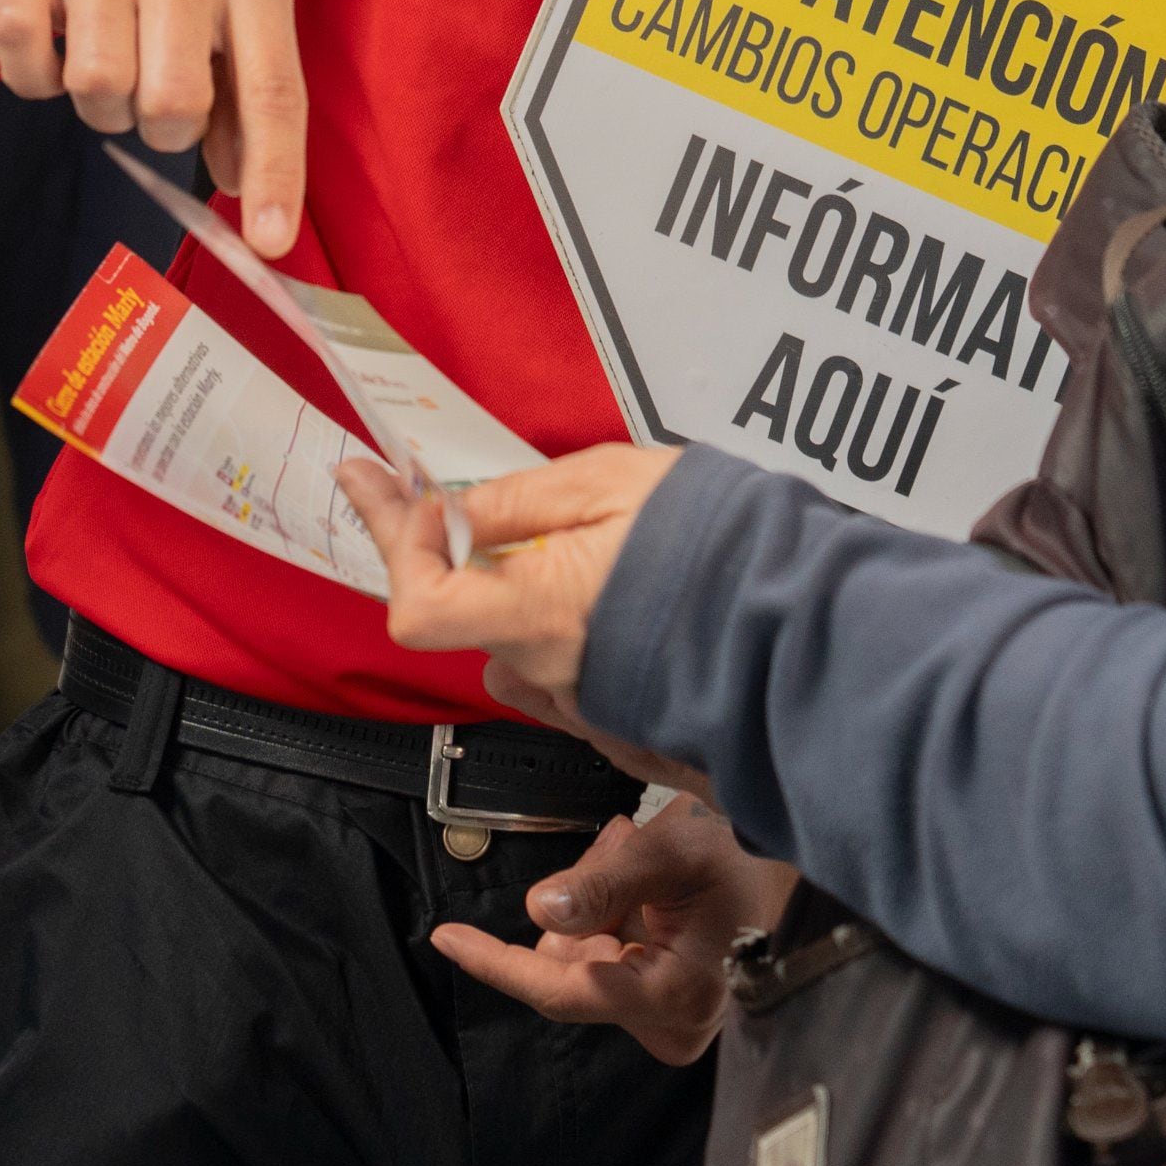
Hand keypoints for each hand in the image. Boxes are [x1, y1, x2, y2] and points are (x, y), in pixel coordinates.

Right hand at [0, 0, 310, 256]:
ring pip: (98, 92)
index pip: (272, 87)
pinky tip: (58, 41)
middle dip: (161, 126)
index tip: (271, 242)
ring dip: (100, 106)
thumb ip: (247, 99)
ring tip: (110, 61)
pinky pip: (29, 73)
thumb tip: (245, 187)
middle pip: (173, 104)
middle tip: (153, 90)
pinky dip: (38, 81)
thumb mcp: (232, 12)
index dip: (274, 171)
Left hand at [338, 443, 680, 699]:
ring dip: (468, 566)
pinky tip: (530, 555)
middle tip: (374, 478)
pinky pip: (532, 639)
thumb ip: (521, 502)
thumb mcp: (609, 484)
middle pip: (443, 606)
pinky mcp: (596, 687)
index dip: (400, 546)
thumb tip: (450, 512)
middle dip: (410, 538)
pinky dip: (516, 594)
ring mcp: (570, 683)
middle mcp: (545, 660)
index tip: (407, 494)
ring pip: (488, 620)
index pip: (422, 605)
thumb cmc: (714, 539)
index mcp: (541, 610)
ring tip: (458, 511)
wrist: (791, 609)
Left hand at [431, 797, 800, 1065]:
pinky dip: (613, 913)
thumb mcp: (675, 849)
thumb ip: (605, 880)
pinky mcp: (666, 1010)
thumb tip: (539, 912)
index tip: (446, 937)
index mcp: (673, 993)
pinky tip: (646, 881)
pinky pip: (605, 957)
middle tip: (624, 844)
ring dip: (600, 900)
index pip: (560, 989)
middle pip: (570, 961)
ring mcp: (669, 1021)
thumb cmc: (747, 858)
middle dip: (583, 900)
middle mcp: (669, 1024)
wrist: (795, 872)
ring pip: (584, 954)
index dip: (497, 963)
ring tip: (643, 855)